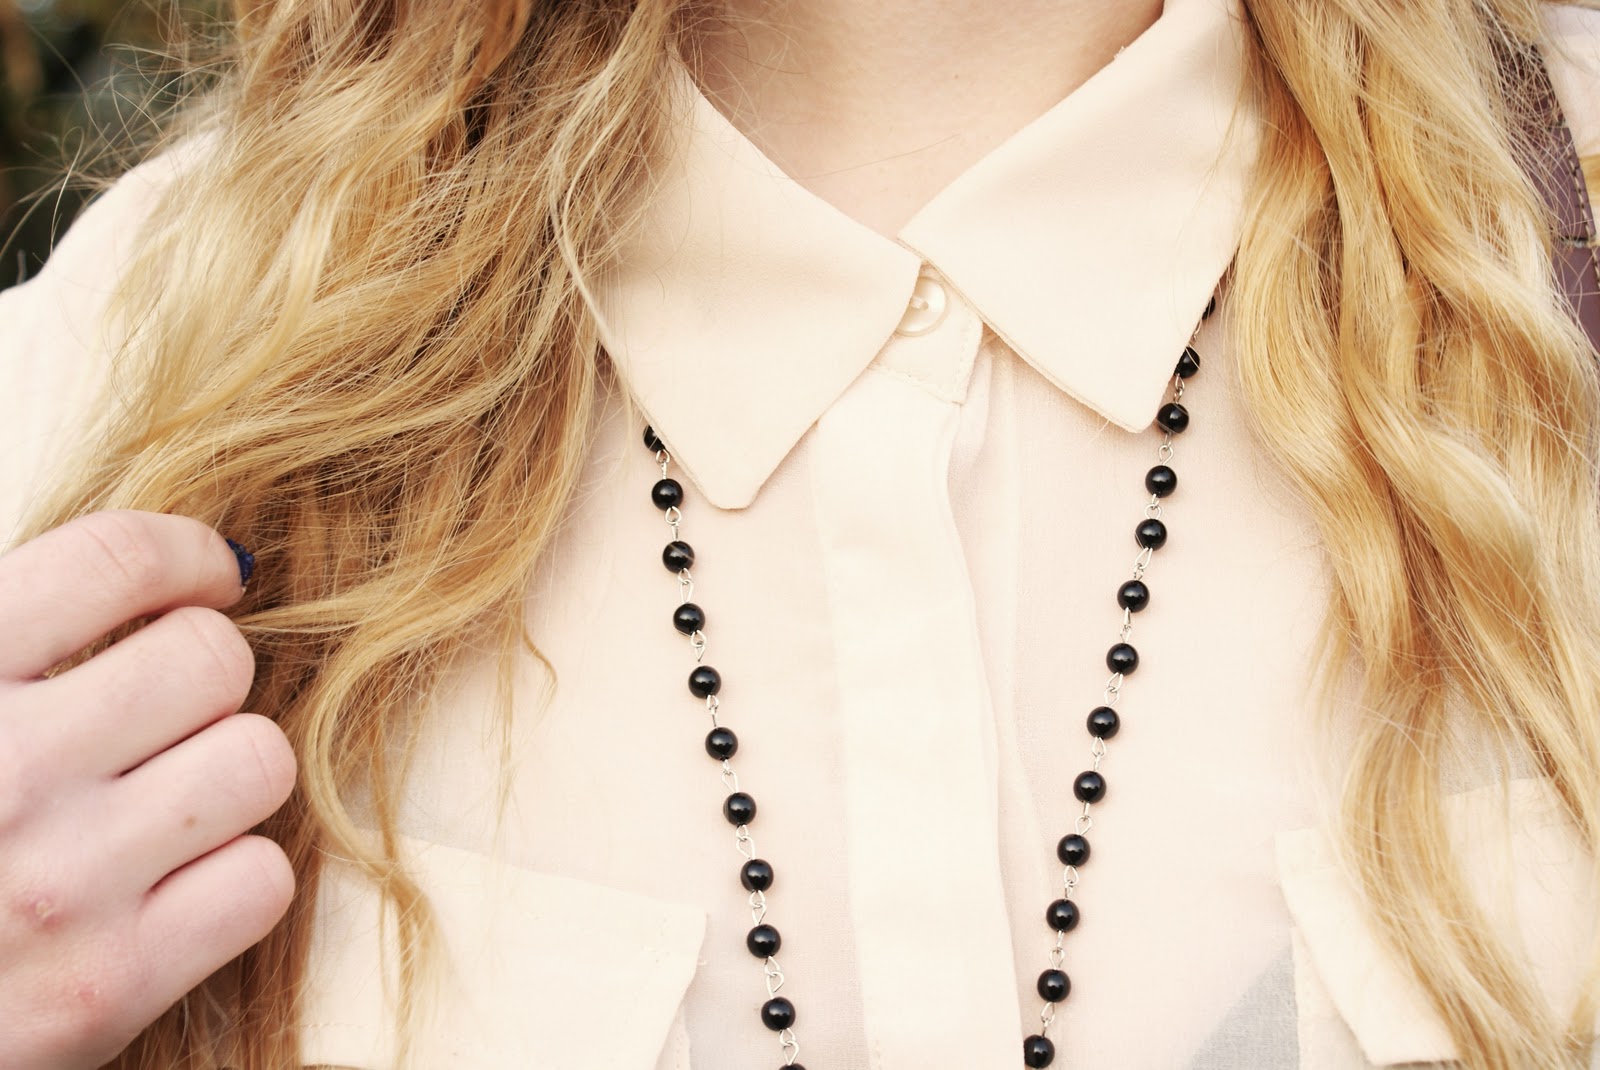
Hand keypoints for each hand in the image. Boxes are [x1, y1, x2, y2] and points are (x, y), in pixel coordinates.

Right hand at [0, 511, 295, 1068]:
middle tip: (157, 718)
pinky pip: (261, 879)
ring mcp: (61, 883)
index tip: (210, 575)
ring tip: (159, 803)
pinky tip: (168, 886)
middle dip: (200, 679)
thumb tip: (150, 568)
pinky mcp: (108, 987)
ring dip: (225, 774)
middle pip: (213, 658)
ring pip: (259, 761)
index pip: (117, 560)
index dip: (187, 556)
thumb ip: (12, 643)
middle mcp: (5, 774)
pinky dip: (232, 878)